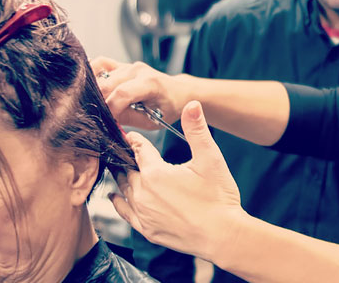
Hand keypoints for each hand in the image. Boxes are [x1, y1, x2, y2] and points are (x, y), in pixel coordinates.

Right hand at [90, 56, 189, 130]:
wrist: (178, 92)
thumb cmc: (169, 108)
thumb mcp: (152, 120)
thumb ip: (128, 119)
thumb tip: (106, 120)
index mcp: (151, 83)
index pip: (123, 93)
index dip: (110, 109)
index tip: (106, 121)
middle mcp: (138, 70)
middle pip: (107, 84)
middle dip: (99, 102)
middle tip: (97, 116)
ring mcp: (128, 66)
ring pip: (100, 75)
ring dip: (94, 91)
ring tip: (94, 105)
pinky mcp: (121, 65)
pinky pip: (101, 64)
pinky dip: (92, 73)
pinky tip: (88, 87)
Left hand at [109, 101, 248, 261]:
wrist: (222, 236)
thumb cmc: (219, 198)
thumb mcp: (211, 159)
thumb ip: (197, 130)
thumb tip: (192, 104)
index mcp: (156, 173)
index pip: (139, 149)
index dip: (135, 140)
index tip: (130, 135)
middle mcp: (143, 193)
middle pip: (127, 169)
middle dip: (126, 158)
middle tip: (119, 149)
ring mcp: (143, 213)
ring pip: (124, 189)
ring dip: (122, 177)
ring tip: (118, 167)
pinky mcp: (146, 229)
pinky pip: (124, 212)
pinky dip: (118, 201)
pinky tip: (115, 195)